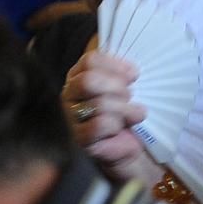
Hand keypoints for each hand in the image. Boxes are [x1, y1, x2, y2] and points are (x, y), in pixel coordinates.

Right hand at [62, 51, 155, 181]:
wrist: (129, 143)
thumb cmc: (125, 110)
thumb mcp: (125, 86)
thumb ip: (122, 71)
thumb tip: (130, 69)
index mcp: (77, 77)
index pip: (91, 60)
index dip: (116, 66)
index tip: (133, 75)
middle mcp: (68, 95)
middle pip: (89, 80)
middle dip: (117, 87)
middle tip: (129, 95)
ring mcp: (70, 118)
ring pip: (100, 104)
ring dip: (125, 109)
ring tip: (133, 114)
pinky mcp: (79, 139)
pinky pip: (100, 125)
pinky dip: (117, 125)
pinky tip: (121, 128)